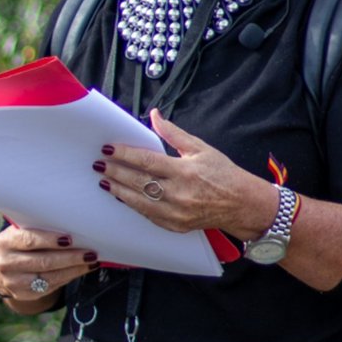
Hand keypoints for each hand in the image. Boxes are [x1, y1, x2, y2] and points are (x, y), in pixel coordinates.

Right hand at [0, 226, 100, 307]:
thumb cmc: (17, 242)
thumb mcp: (19, 231)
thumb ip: (37, 227)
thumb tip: (70, 223)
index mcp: (5, 242)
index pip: (29, 240)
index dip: (49, 240)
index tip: (70, 238)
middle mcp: (7, 263)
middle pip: (43, 262)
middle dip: (70, 258)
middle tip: (90, 253)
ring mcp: (14, 282)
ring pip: (49, 277)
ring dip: (74, 270)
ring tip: (91, 262)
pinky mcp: (23, 295)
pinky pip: (50, 287)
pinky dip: (68, 278)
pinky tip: (80, 270)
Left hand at [93, 108, 276, 240]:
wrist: (241, 204)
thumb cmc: (222, 174)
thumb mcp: (200, 148)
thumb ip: (173, 133)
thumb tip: (154, 115)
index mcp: (184, 171)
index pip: (146, 161)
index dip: (124, 154)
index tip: (108, 148)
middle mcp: (178, 194)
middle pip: (138, 181)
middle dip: (116, 171)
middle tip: (100, 164)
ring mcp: (175, 213)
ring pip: (138, 200)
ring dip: (119, 189)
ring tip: (104, 180)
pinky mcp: (174, 225)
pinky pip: (147, 214)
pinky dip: (132, 204)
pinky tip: (121, 195)